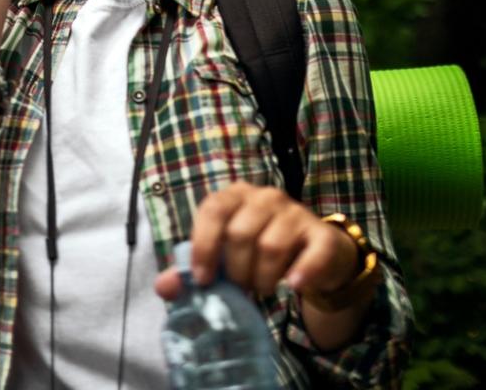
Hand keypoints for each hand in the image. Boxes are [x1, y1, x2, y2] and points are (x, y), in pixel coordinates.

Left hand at [154, 182, 360, 302]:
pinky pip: (312, 253)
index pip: (213, 209)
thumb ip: (193, 270)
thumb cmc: (258, 253)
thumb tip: (163, 287)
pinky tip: (293, 285)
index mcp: (234, 195)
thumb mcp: (224, 258)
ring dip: (262, 278)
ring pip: (270, 246)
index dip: (204, 246)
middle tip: (241, 288)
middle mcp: (265, 196)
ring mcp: (295, 212)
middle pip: (240, 233)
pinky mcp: (322, 234)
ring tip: (262, 288)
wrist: (313, 255)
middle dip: (235, 271)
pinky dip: (301, 272)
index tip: (203, 279)